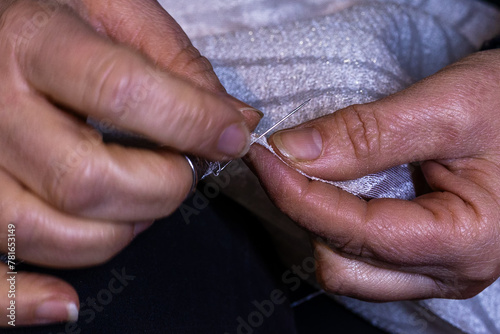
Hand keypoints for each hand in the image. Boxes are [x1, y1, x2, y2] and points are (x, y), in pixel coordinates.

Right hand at [0, 0, 259, 325]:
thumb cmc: (53, 16)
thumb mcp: (115, 10)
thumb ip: (178, 63)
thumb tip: (235, 119)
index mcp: (34, 42)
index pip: (123, 93)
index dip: (193, 122)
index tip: (232, 135)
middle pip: (88, 180)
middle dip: (162, 187)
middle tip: (181, 170)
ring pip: (48, 231)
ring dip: (118, 232)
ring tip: (137, 202)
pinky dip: (25, 300)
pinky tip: (68, 301)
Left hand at [247, 50, 499, 300]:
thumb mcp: (446, 109)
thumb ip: (367, 134)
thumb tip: (294, 151)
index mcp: (465, 240)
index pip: (355, 232)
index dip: (298, 194)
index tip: (264, 157)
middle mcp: (449, 271)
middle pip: (344, 264)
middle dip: (305, 214)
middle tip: (284, 163)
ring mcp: (436, 270)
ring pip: (349, 269)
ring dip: (318, 224)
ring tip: (311, 175)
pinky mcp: (425, 257)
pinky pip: (363, 259)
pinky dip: (337, 226)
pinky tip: (335, 190)